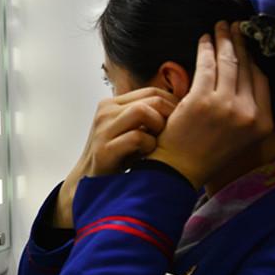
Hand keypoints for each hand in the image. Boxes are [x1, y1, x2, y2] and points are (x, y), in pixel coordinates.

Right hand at [53, 87, 177, 227]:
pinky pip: (137, 137)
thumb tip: (182, 103)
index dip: (173, 104)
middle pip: (151, 99)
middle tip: (174, 134)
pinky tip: (148, 156)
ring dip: (158, 126)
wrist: (91, 182)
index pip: (152, 91)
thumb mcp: (129, 130)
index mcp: (112, 104)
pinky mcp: (104, 149)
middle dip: (170, 115)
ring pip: (142, 111)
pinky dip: (149, 146)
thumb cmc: (118, 157)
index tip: (181, 121)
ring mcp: (102, 130)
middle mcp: (105, 112)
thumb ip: (146, 116)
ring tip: (158, 142)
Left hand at [146, 21, 272, 188]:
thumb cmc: (201, 153)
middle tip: (234, 27)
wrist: (176, 170)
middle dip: (240, 43)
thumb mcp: (236, 135)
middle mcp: (249, 114)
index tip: (247, 44)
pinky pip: (206, 66)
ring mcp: (226, 106)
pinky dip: (205, 50)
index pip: (261, 81)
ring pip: (228, 63)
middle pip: (246, 68)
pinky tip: (204, 40)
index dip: (253, 59)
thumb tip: (240, 76)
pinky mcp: (202, 101)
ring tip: (220, 28)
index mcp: (261, 123)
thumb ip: (244, 110)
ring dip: (224, 41)